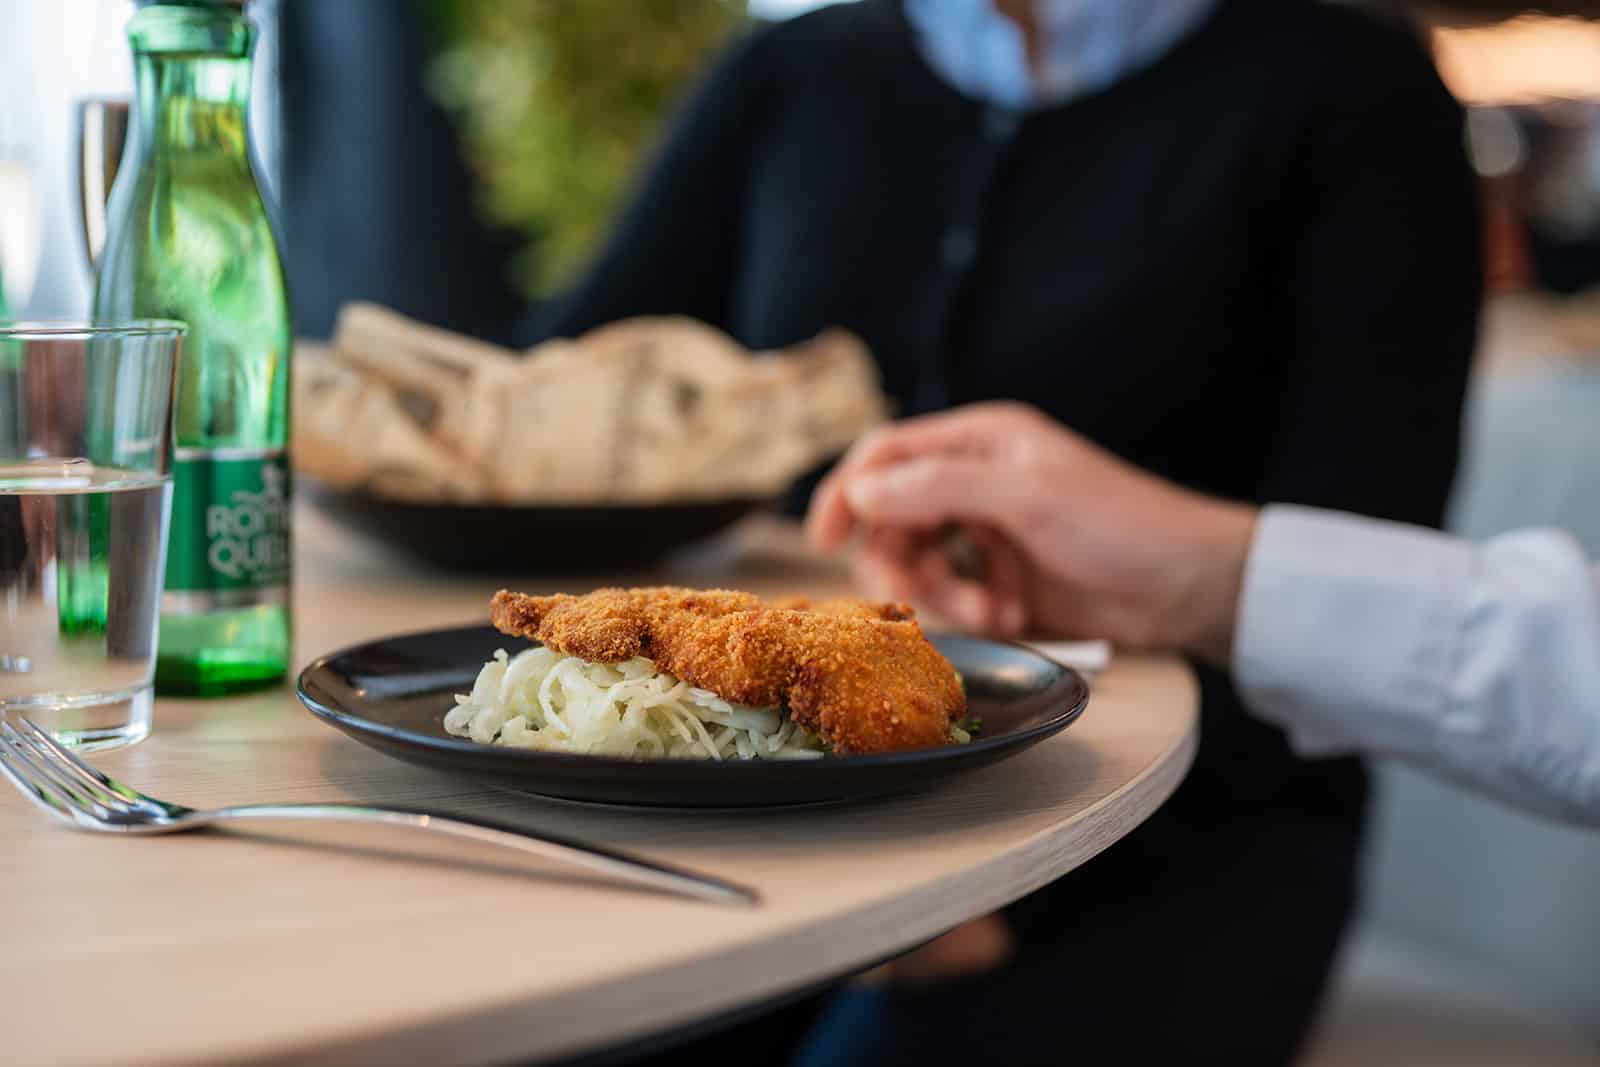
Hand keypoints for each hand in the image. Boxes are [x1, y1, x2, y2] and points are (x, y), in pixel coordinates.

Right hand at [806, 402, 1258, 664]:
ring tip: (991, 616)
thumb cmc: (1120, 524)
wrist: (1189, 586)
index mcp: (978, 441)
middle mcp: (973, 480)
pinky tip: (1011, 619)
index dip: (846, 495)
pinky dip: (970, 612)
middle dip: (899, 565)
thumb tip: (860, 492)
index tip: (823, 542)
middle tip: (918, 604)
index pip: (884, 458)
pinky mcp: (1001, 578)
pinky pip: (952, 596)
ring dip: (941, 597)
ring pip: (917, 564)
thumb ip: (939, 487)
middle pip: (890, 519)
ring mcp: (986, 532)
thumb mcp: (1026, 497)